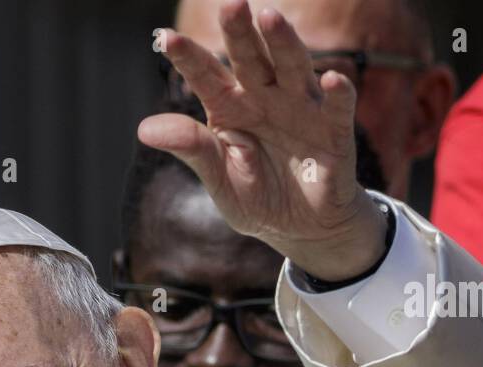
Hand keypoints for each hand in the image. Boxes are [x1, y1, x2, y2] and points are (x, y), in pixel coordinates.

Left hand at [140, 0, 386, 281]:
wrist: (301, 227)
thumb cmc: (257, 196)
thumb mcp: (218, 180)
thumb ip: (191, 150)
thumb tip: (144, 129)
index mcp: (231, 108)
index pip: (206, 76)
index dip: (188, 57)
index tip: (165, 38)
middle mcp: (265, 99)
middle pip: (250, 60)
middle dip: (239, 33)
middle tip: (230, 4)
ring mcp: (301, 110)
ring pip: (292, 69)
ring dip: (283, 43)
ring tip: (270, 17)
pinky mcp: (333, 132)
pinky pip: (336, 108)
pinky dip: (337, 93)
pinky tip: (331, 79)